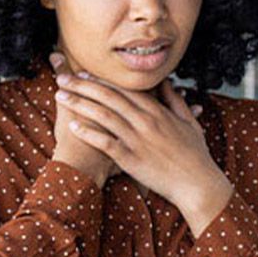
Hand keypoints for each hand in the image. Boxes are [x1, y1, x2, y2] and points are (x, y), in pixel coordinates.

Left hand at [53, 69, 234, 233]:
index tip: (83, 73)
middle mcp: (145, 121)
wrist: (198, 183)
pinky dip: (88, 133)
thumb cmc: (195, 154)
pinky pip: (105, 143)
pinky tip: (72, 127)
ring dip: (79, 104)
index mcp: (157, 111)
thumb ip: (175, 101)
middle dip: (83, 86)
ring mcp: (138, 140)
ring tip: (60, 96)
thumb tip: (167, 83)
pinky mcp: (132, 159)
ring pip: (103, 116)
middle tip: (63, 78)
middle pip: (108, 97)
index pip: (124, 89)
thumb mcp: (189, 122)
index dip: (101, 80)